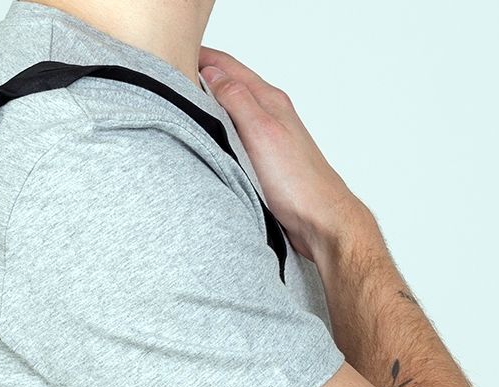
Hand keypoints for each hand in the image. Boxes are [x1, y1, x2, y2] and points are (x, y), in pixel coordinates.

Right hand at [198, 46, 368, 263]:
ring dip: (213, 103)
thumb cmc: (299, 182)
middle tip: (177, 73)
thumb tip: (213, 74)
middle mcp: (270, 115)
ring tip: (189, 101)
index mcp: (270, 101)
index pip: (230, 67)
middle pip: (232, 84)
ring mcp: (268, 138)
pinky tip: (213, 138)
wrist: (321, 221)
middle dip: (205, 75)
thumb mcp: (262, 132)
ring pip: (235, 110)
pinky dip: (222, 130)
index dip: (203, 57)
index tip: (177, 54)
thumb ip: (237, 100)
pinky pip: (238, 136)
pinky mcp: (266, 162)